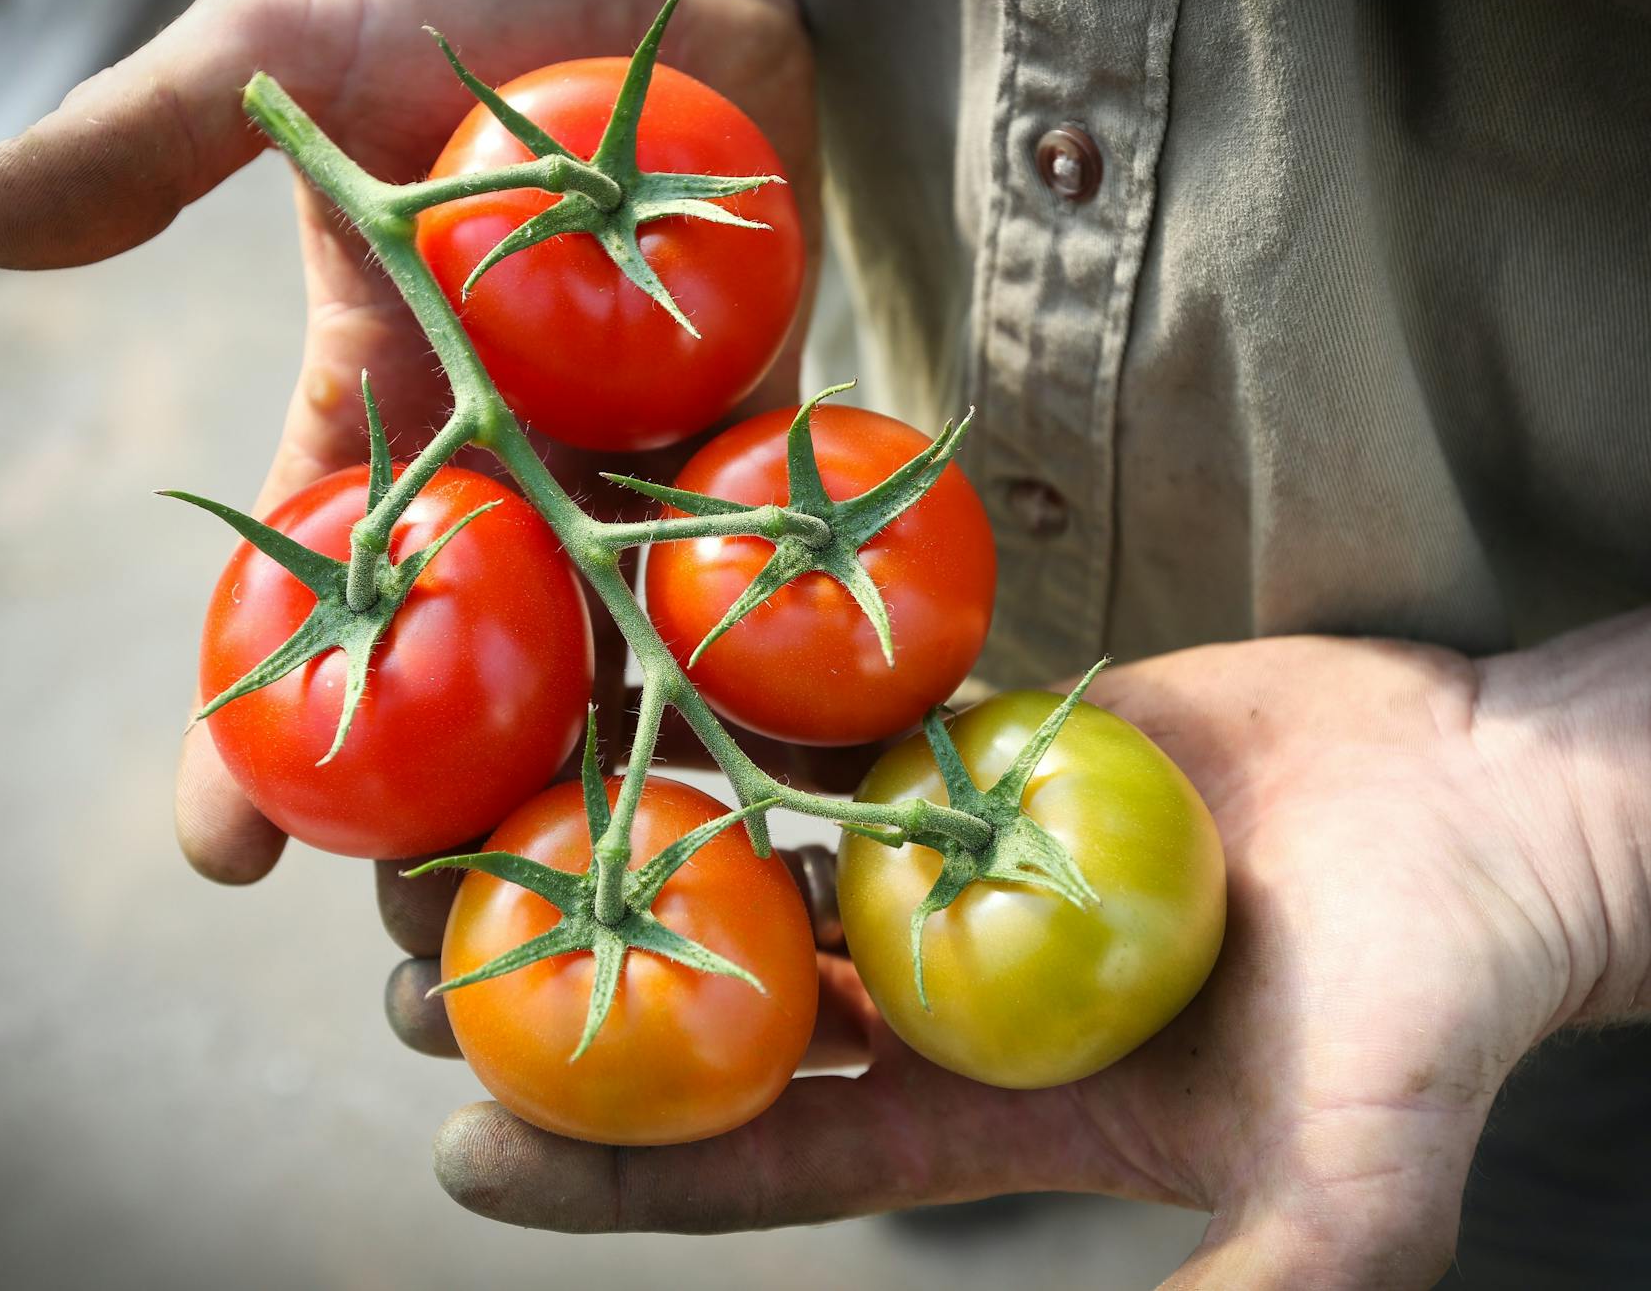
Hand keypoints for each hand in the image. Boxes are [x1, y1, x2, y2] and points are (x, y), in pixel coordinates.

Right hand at [0, 0, 817, 881]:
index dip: (249, 733)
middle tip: (420, 954)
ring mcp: (639, 453)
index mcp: (384, 401)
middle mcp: (509, 455)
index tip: (223, 858)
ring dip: (597, 793)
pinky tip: (775, 790)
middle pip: (461, 674)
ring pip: (611, 658)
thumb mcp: (284, 51)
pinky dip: (767, 671)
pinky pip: (768, 566)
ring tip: (590, 929)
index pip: (302, 594)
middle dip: (437, 815)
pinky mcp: (763, 421)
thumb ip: (144, 144)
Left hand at [398, 620, 1649, 1288]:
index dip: (615, 1168)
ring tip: (464, 819)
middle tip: (409, 966)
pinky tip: (625, 676)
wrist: (1497, 812)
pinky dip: (734, 711)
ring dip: (614, 838)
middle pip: (713, 1000)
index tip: (463, 1153)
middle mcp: (942, 984)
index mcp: (984, 1106)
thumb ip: (1267, 1283)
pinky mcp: (987, 742)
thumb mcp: (1351, 1176)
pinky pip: (833, 729)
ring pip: (743, 853)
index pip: (761, 1156)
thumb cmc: (1437, 996)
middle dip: (563, 992)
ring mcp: (956, 854)